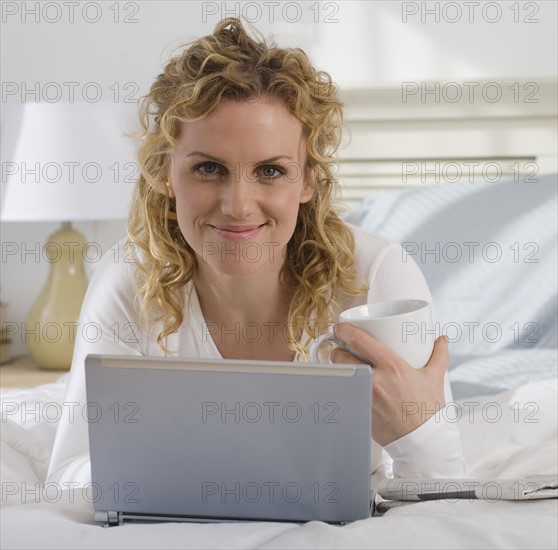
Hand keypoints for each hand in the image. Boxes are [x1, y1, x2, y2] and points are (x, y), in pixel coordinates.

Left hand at [330, 323, 448, 446]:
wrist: (423, 442)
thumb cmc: (428, 410)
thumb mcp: (435, 378)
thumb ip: (439, 355)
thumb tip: (442, 339)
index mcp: (392, 367)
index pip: (360, 341)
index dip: (345, 330)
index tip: (341, 327)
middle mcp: (375, 380)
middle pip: (342, 357)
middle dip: (338, 350)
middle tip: (341, 349)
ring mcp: (364, 396)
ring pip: (340, 375)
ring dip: (338, 368)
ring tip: (344, 366)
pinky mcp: (360, 410)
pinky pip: (344, 393)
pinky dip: (344, 386)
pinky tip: (348, 385)